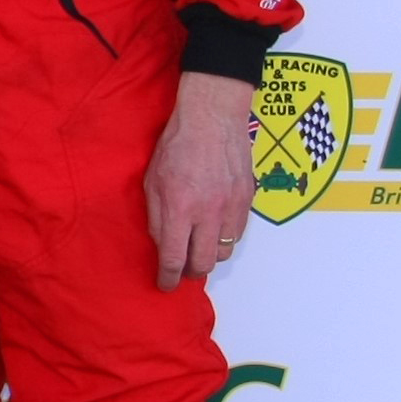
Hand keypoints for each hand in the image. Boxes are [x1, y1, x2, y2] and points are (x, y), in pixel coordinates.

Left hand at [145, 70, 256, 290]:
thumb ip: (157, 218)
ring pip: (224, 252)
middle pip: (204, 263)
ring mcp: (232, 207)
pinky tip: (214, 228)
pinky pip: (238, 234)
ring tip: (198, 246)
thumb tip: (163, 246)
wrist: (213, 117)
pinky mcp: (247, 199)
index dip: (168, 278)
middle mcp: (208, 212)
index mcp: (180, 207)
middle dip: (190, 272)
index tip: (165, 284)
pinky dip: (225, 238)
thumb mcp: (152, 182)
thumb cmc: (177, 144)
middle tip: (182, 268)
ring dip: (209, 255)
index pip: (175, 259)